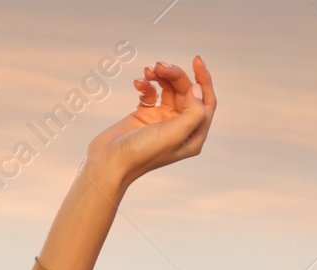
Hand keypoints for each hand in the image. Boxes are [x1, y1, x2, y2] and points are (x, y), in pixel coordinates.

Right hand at [86, 57, 216, 184]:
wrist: (110, 162)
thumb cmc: (143, 152)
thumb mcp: (175, 133)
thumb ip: (193, 112)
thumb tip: (198, 89)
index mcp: (193, 136)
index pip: (206, 102)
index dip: (204, 80)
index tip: (196, 60)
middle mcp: (181, 128)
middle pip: (186, 92)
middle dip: (175, 75)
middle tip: (158, 66)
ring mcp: (162, 121)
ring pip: (168, 90)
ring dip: (160, 77)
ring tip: (148, 71)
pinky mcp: (145, 116)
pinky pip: (151, 93)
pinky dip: (146, 85)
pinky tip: (138, 84)